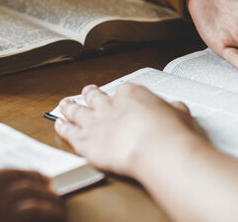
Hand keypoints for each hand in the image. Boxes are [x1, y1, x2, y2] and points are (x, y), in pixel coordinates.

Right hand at [0, 152, 63, 221]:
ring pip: (29, 197)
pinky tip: (52, 214)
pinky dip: (43, 213)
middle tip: (49, 187)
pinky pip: (28, 214)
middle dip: (36, 183)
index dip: (14, 174)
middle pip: (19, 179)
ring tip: (56, 204)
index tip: (21, 178)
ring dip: (46, 200)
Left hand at [54, 84, 197, 175]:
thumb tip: (176, 108)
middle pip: (94, 96)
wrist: (154, 147)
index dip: (119, 96)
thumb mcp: (179, 114)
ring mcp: (94, 122)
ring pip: (76, 110)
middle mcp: (108, 105)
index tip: (119, 98)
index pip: (122, 91)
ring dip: (69, 107)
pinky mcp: (84, 140)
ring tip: (64, 104)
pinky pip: (68, 131)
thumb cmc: (169, 132)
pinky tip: (58, 125)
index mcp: (130, 94)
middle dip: (89, 94)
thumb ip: (173, 110)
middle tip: (87, 92)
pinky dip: (62, 127)